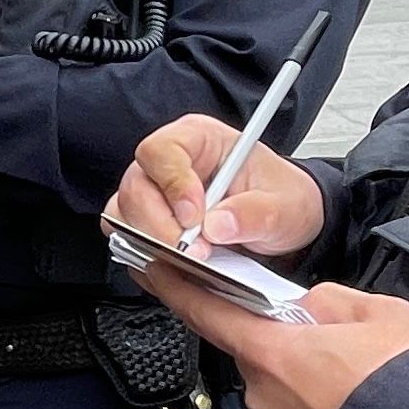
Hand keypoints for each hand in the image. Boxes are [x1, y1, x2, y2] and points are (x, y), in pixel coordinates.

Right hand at [109, 113, 327, 257]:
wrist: (283, 225)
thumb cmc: (281, 200)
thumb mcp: (284, 206)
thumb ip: (254, 213)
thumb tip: (217, 225)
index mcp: (199, 140)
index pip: (162, 151)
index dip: (173, 185)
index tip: (195, 217)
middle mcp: (168, 165)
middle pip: (135, 188)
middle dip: (161, 226)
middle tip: (195, 252)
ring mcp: (155, 197)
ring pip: (125, 217)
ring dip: (152, 244)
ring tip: (192, 261)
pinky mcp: (150, 228)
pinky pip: (130, 243)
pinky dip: (151, 259)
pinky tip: (181, 268)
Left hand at [136, 278, 408, 408]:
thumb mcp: (377, 312)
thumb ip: (330, 302)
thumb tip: (311, 307)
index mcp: (274, 353)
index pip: (206, 313)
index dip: (175, 287)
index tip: (151, 266)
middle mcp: (267, 393)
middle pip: (251, 344)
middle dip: (277, 327)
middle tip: (322, 318)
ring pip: (278, 373)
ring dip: (302, 358)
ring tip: (355, 354)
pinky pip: (298, 399)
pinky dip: (315, 384)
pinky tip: (355, 380)